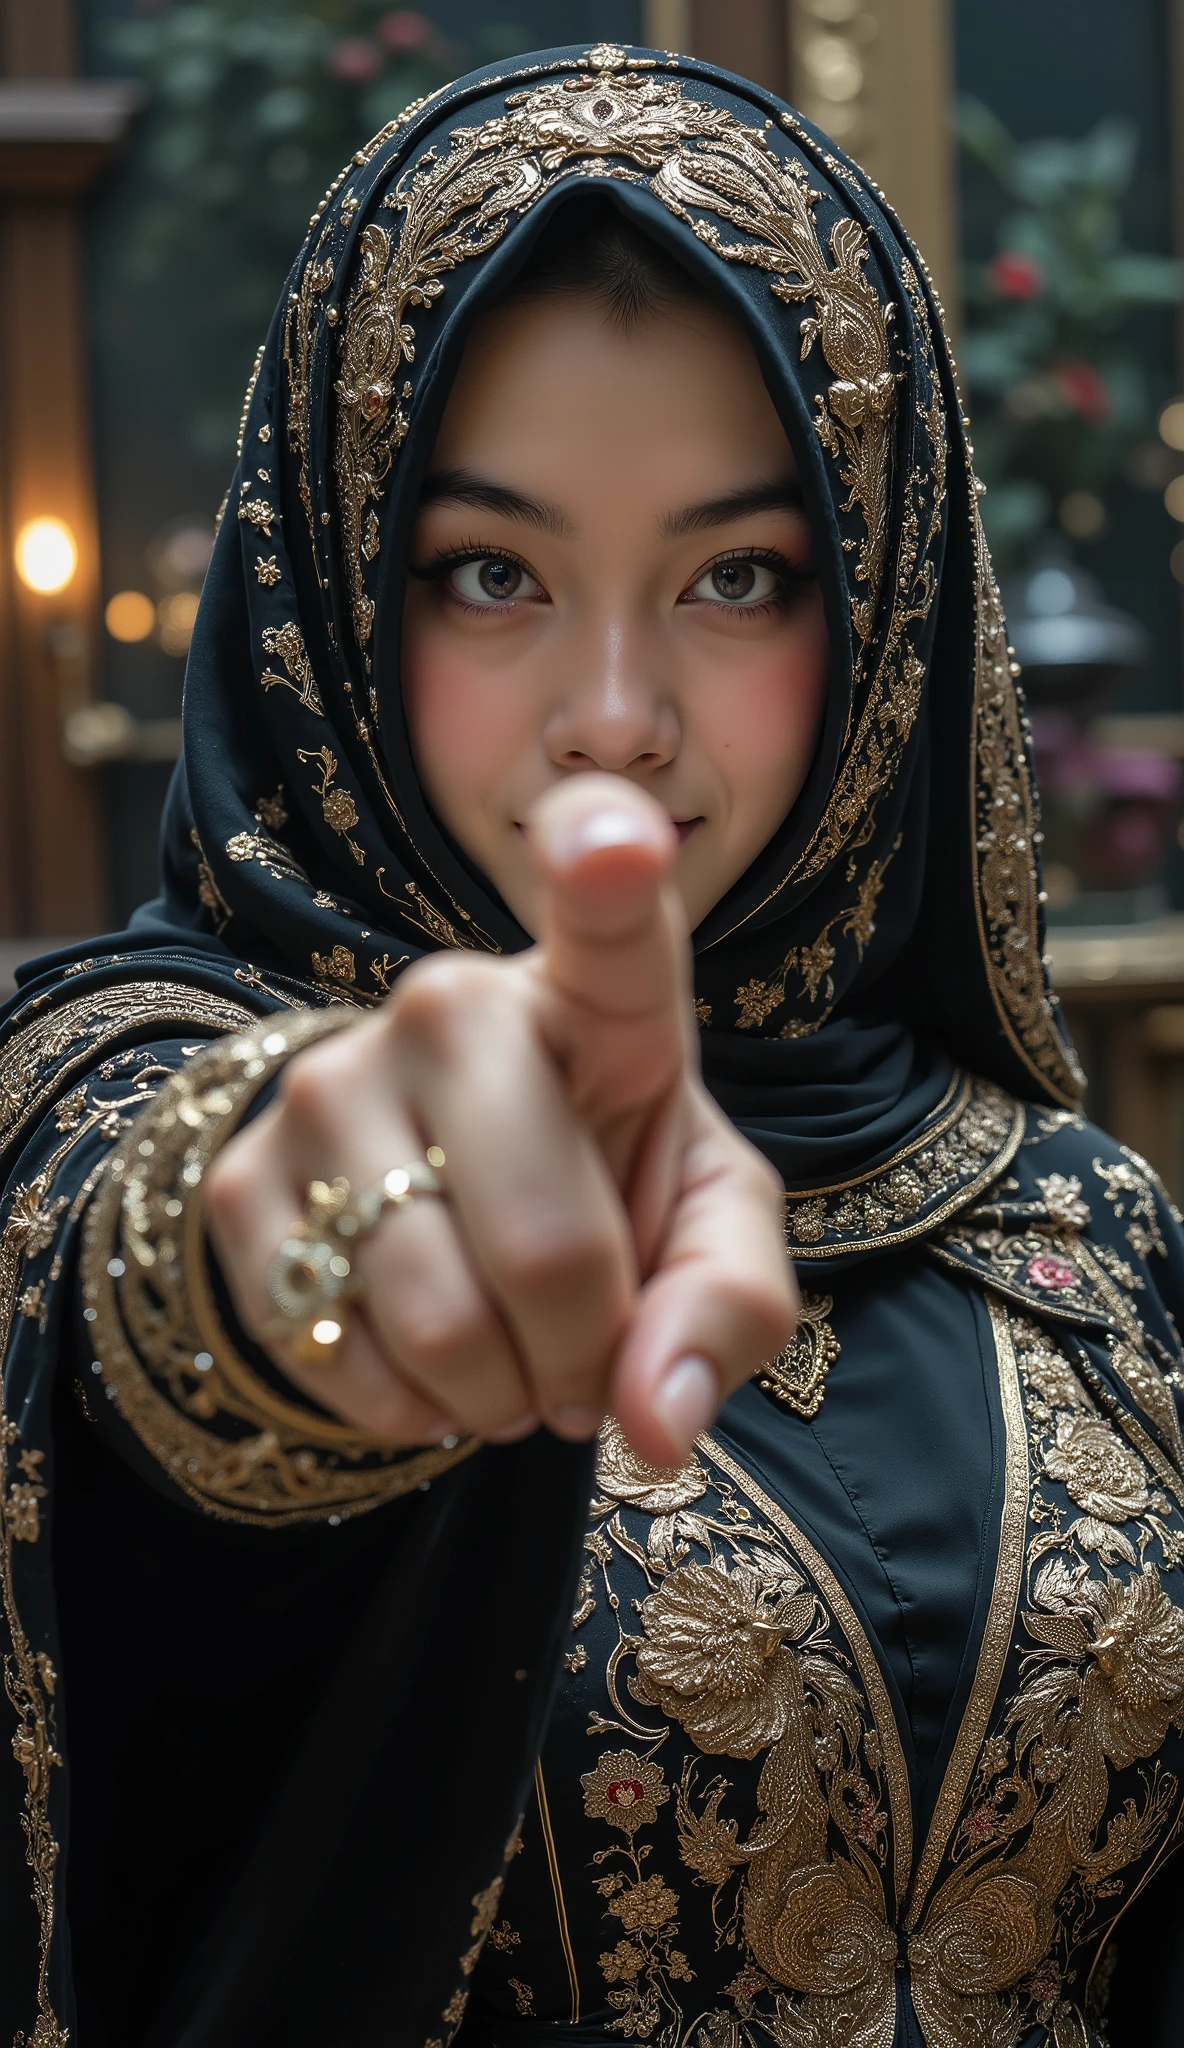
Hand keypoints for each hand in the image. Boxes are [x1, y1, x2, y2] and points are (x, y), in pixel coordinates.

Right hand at [206, 774, 795, 1464]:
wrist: (447, 1193)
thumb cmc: (606, 1180)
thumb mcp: (703, 1224)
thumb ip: (728, 1304)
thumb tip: (658, 1422)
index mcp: (595, 994)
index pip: (607, 923)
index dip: (607, 875)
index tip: (618, 837)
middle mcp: (451, 1008)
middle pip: (546, 1250)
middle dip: (585, 1360)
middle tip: (585, 1365)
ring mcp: (328, 1086)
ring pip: (440, 1325)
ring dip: (502, 1398)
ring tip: (514, 1366)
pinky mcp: (242, 1179)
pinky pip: (339, 1358)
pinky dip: (410, 1412)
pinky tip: (432, 1370)